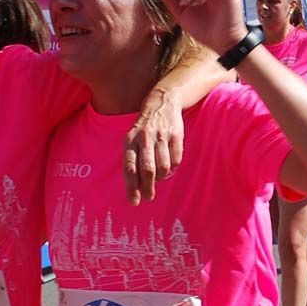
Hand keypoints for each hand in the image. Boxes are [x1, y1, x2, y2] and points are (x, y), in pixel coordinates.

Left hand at [124, 88, 184, 204]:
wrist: (163, 103)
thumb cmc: (144, 128)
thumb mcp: (132, 140)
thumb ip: (133, 161)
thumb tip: (135, 188)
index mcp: (130, 140)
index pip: (129, 167)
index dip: (132, 187)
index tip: (134, 202)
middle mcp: (145, 138)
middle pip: (147, 169)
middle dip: (147, 187)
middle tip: (148, 197)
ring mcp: (161, 136)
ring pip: (163, 167)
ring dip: (161, 177)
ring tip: (159, 177)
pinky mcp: (176, 135)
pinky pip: (176, 160)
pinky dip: (172, 168)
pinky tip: (169, 167)